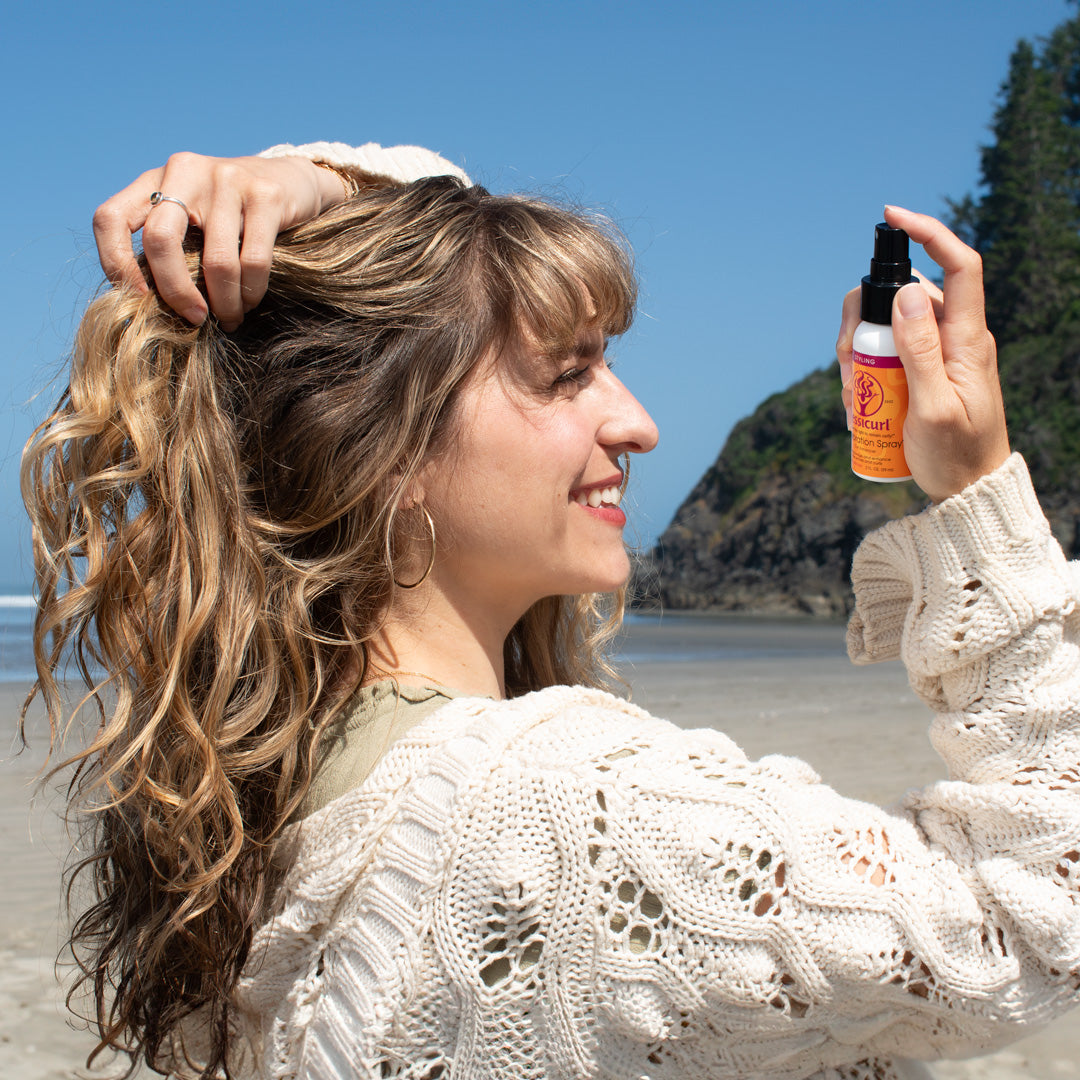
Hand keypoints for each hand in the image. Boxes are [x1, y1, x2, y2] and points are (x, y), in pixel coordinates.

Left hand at [92, 153, 349, 329]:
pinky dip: (251, 293)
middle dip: (176, 292)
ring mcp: (226, 179)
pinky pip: (254, 261)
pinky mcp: (265, 195)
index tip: (139, 300)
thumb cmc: (233, 216)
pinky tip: (250, 302)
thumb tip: (149, 309)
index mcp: (155, 180)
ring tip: (230, 319)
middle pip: (161, 241)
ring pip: (216, 262)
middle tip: (194, 319)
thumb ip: (171, 247)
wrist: (292, 181)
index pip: (110, 218)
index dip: (115, 263)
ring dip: (224, 304)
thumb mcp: (193, 219)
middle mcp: (185, 171)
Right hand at [837, 206, 1010, 502]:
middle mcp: (953, 337)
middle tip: (849, 370)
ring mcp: (936, 353)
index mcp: (967, 339)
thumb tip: (904, 293)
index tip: (892, 217)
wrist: (968, 491)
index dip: (930, 231)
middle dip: (861, 322)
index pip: (958, 265)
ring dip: (857, 356)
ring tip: (854, 402)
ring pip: (884, 326)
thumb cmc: (957, 456)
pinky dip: (863, 374)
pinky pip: (884, 354)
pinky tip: (860, 409)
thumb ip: (920, 351)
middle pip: (901, 295)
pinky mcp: (921, 371)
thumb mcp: (933, 409)